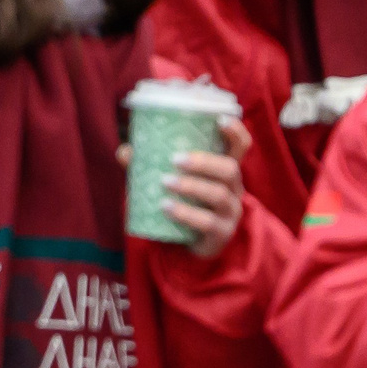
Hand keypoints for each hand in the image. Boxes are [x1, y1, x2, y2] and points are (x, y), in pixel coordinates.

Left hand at [117, 116, 250, 258]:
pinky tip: (166, 207)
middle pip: (230, 169)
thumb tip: (125, 151)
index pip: (241, 146)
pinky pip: (207, 222)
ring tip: (165, 182)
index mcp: (225, 170)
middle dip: (204, 162)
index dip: (235, 131)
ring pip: (218, 194)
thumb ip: (150, 166)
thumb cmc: (184, 205)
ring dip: (191, 186)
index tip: (219, 120)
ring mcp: (230, 212)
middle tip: (175, 159)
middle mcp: (234, 188)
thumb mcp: (172, 182)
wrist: (187, 248)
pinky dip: (185, 213)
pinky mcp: (221, 233)